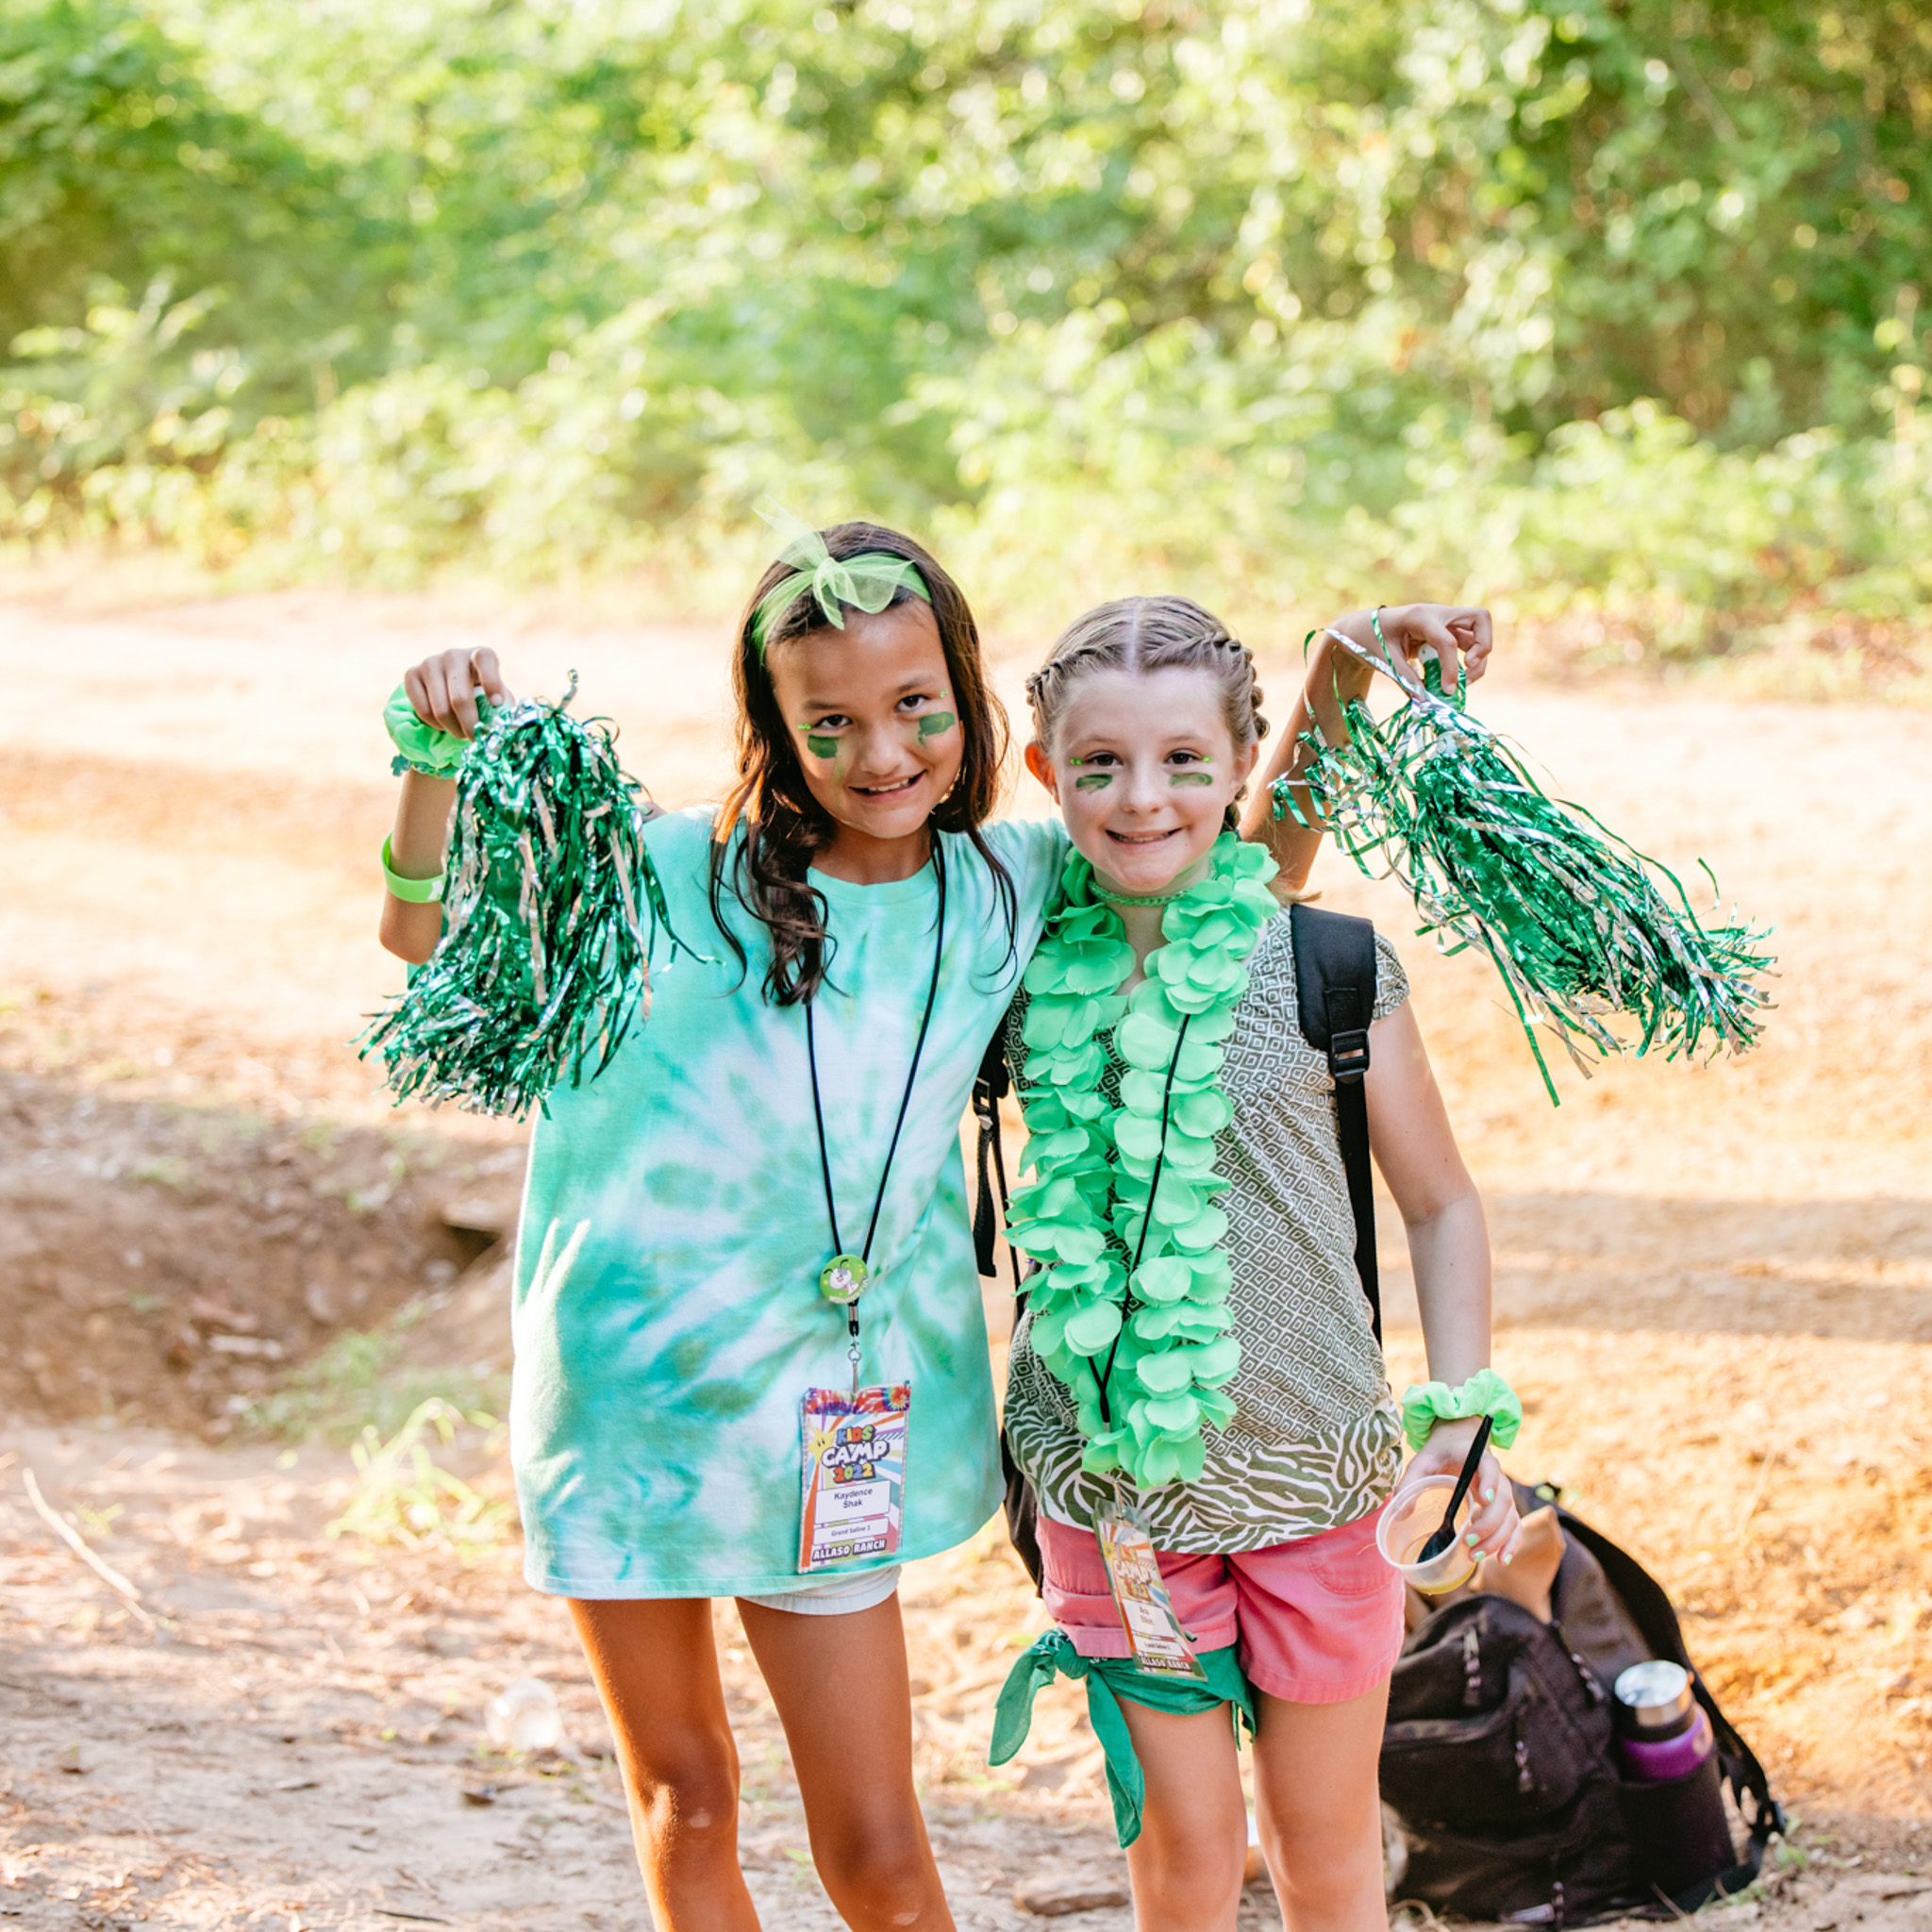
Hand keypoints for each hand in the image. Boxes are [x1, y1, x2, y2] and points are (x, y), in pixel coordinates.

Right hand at [403, 647, 514, 739]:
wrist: (452, 686)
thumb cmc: (482, 693)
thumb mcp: (498, 697)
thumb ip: (503, 708)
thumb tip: (502, 728)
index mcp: (480, 655)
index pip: (485, 659)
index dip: (492, 682)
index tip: (497, 703)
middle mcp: (454, 655)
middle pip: (460, 699)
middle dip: (470, 726)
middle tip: (476, 739)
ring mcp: (430, 662)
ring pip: (440, 710)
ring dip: (454, 729)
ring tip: (462, 732)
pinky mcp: (411, 673)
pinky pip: (423, 710)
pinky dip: (435, 725)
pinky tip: (443, 724)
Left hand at [1322, 604, 1493, 705]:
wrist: (1366, 628)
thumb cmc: (1373, 639)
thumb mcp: (1385, 660)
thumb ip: (1406, 679)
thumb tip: (1426, 702)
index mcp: (1420, 616)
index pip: (1447, 641)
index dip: (1451, 668)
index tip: (1447, 691)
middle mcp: (1439, 614)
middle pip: (1480, 618)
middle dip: (1483, 646)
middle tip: (1469, 667)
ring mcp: (1446, 622)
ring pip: (1479, 632)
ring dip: (1480, 657)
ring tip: (1464, 681)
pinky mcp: (1447, 632)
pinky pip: (1469, 644)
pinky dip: (1469, 661)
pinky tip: (1455, 678)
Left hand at [1396, 1415, 1521, 1563]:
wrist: (1457, 1445)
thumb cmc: (1438, 1454)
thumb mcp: (1422, 1461)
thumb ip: (1409, 1482)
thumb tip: (1399, 1513)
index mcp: (1476, 1457)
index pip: (1490, 1466)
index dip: (1490, 1482)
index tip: (1485, 1499)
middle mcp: (1496, 1476)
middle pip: (1503, 1501)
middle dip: (1488, 1525)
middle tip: (1466, 1541)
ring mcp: (1502, 1493)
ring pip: (1510, 1517)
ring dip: (1497, 1539)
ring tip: (1474, 1556)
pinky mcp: (1503, 1507)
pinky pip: (1514, 1525)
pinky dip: (1511, 1543)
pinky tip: (1501, 1559)